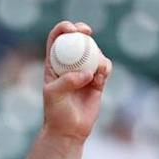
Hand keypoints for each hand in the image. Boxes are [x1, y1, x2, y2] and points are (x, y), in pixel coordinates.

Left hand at [42, 21, 112, 140]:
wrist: (68, 130)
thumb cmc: (55, 111)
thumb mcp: (54, 94)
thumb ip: (67, 81)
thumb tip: (87, 73)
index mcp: (53, 64)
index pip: (56, 40)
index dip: (63, 29)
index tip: (71, 28)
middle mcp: (69, 65)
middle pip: (77, 40)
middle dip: (82, 30)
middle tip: (86, 32)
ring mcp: (84, 72)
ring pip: (94, 52)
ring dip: (96, 53)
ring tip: (95, 67)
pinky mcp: (98, 81)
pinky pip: (104, 68)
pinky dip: (104, 68)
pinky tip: (101, 75)